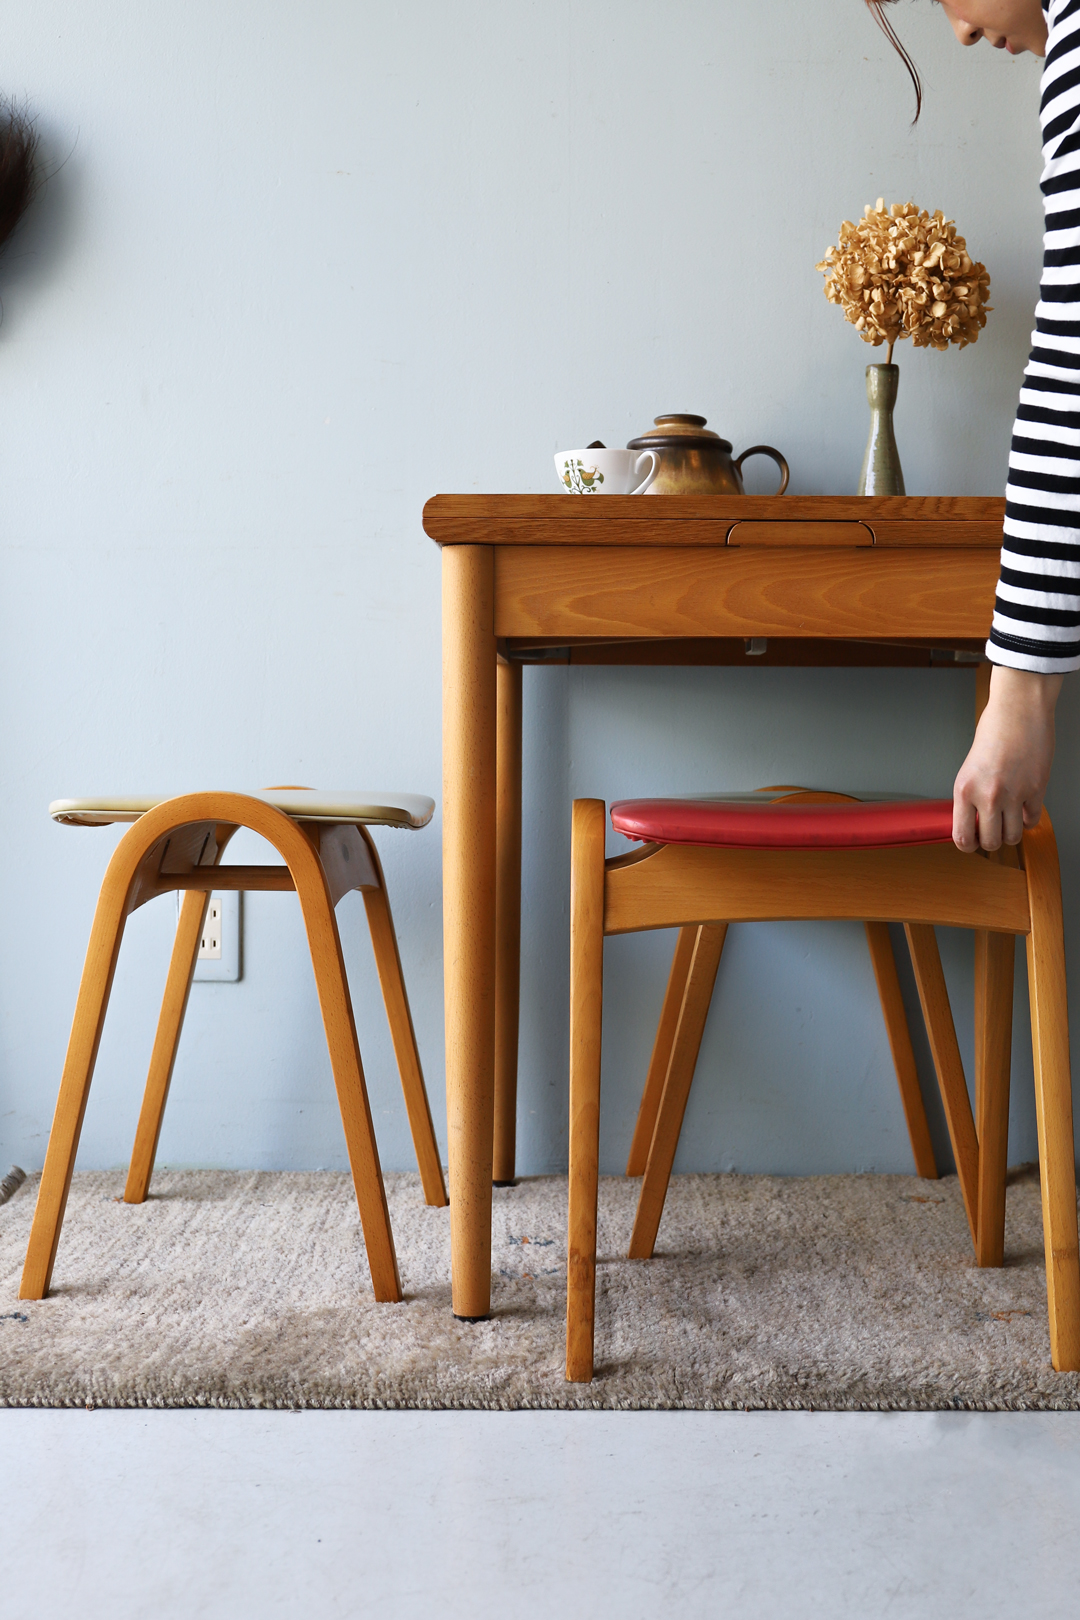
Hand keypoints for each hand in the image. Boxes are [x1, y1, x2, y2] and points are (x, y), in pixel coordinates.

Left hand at [952, 665, 1062, 851]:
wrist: (1019, 711)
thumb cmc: (994, 731)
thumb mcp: (969, 768)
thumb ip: (971, 796)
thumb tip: (972, 820)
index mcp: (965, 789)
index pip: (962, 837)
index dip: (968, 844)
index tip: (972, 841)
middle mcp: (988, 796)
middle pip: (990, 842)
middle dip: (991, 840)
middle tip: (992, 830)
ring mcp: (1015, 795)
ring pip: (1013, 837)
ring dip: (1011, 832)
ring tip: (1008, 820)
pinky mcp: (1037, 790)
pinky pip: (1033, 820)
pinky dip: (1029, 819)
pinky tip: (1024, 808)